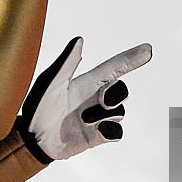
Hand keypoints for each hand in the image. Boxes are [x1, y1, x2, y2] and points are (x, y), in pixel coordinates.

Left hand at [19, 38, 152, 161]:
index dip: (131, 58)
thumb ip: (66, 63)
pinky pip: (117, 132)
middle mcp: (96, 99)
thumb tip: (79, 40)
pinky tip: (94, 130)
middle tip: (101, 100)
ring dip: (102, 115)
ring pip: (120, 112)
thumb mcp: (50, 84)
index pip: (114, 68)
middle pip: (122, 90)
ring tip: (81, 120)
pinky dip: (110, 130)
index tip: (148, 50)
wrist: (32, 141)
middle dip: (116, 94)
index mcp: (87, 83)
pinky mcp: (98, 136)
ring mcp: (98, 118)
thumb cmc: (38, 108)